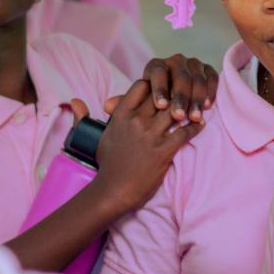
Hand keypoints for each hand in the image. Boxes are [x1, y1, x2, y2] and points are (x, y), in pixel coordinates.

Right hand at [90, 80, 203, 214]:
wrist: (114, 191)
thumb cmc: (107, 164)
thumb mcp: (97, 137)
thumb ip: (86, 117)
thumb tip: (73, 101)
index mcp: (121, 115)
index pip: (141, 85)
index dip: (155, 82)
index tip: (165, 83)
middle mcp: (136, 121)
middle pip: (162, 94)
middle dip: (175, 90)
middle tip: (188, 88)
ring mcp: (151, 135)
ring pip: (175, 110)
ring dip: (188, 106)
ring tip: (197, 104)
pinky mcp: (163, 150)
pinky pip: (184, 132)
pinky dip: (195, 126)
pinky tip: (200, 123)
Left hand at [141, 54, 219, 122]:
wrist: (173, 98)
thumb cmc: (158, 102)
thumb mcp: (148, 101)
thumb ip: (151, 103)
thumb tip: (160, 110)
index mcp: (156, 65)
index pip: (159, 73)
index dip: (160, 89)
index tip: (161, 106)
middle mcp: (176, 61)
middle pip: (181, 77)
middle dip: (181, 98)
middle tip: (179, 116)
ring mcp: (193, 64)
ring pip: (197, 79)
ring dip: (197, 99)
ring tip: (194, 117)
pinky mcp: (208, 69)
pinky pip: (212, 78)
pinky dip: (210, 92)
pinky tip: (207, 107)